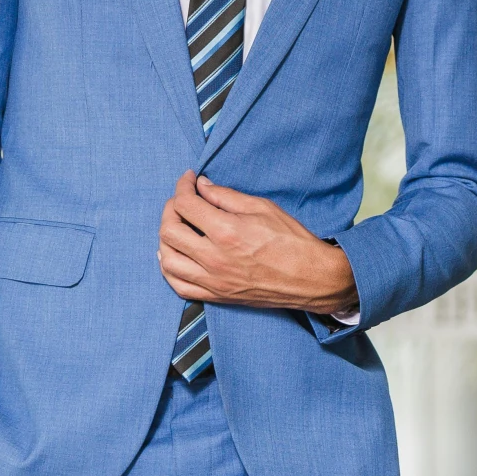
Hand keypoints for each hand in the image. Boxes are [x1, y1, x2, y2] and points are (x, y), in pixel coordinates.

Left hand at [158, 171, 357, 314]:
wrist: (311, 278)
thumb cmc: (292, 241)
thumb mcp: (262, 207)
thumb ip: (226, 196)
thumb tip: (201, 186)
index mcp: (226, 231)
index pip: (185, 204)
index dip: (183, 186)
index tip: (190, 179)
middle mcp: (214, 258)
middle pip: (169, 230)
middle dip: (171, 208)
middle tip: (182, 200)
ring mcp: (213, 280)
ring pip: (168, 260)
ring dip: (166, 238)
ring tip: (176, 226)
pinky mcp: (216, 296)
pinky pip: (178, 286)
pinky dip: (169, 269)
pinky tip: (173, 256)